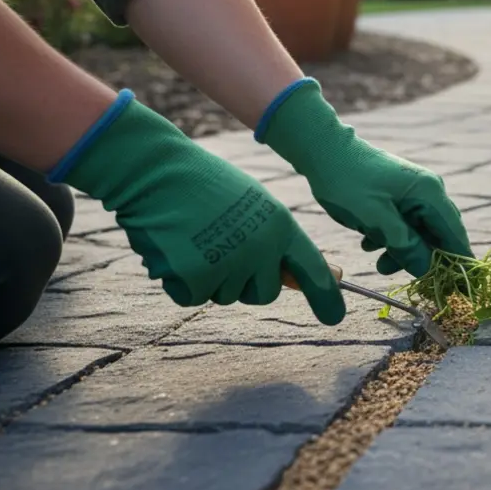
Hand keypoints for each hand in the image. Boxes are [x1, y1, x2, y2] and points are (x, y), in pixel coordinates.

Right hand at [49, 90, 345, 323]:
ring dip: (210, 277)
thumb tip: (320, 274)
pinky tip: (174, 248)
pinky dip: (180, 281)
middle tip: (222, 248)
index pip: (312, 268)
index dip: (325, 295)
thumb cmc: (206, 187)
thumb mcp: (254, 208)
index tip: (334, 316)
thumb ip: (279, 243)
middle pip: (264, 293)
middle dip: (246, 282)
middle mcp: (261, 248)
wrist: (156, 172)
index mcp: (280, 226)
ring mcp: (229, 264)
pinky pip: (192, 297)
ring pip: (225, 296)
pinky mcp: (195, 278)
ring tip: (195, 237)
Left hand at [257, 78, 472, 276]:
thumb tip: (426, 268)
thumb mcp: (375, 220)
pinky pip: (405, 222)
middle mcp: (428, 190)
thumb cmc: (348, 183)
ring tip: (379, 263)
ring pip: (419, 231)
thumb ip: (404, 245)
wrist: (323, 150)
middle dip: (423, 258)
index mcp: (429, 194)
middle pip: (439, 234)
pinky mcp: (399, 193)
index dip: (459, 263)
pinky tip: (369, 243)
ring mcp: (414, 191)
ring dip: (403, 250)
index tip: (459, 289)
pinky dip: (392, 237)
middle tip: (405, 277)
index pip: (454, 234)